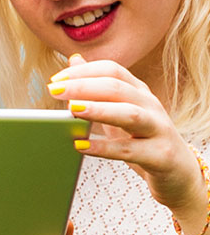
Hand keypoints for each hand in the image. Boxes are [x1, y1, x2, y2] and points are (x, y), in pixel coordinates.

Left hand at [52, 54, 208, 227]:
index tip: (55, 80)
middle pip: (117, 88)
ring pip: (130, 114)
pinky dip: (105, 148)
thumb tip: (74, 61)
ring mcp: (159, 130)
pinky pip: (130, 150)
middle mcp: (151, 107)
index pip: (113, 70)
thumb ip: (98, 87)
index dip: (83, 72)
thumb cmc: (143, 139)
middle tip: (54, 91)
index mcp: (140, 93)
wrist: (179, 173)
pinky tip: (81, 146)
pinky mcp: (161, 156)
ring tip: (72, 110)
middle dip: (83, 87)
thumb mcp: (121, 109)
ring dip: (99, 110)